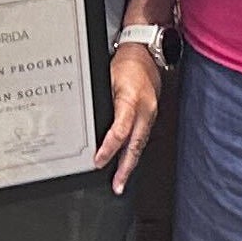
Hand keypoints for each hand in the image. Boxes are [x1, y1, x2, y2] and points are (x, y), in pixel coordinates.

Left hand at [94, 43, 163, 191]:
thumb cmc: (125, 65)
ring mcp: (150, 115)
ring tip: (121, 181)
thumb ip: (101, 103)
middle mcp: (144, 110)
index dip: (109, 149)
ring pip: (140, 145)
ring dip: (130, 164)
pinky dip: (134, 152)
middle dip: (125, 168)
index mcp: (131, 100)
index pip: (120, 131)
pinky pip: (142, 138)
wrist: (146, 55)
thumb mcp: (107, 79)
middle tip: (118, 185)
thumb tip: (90, 126)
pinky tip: (128, 162)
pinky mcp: (151, 117)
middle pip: (135, 145)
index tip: (98, 161)